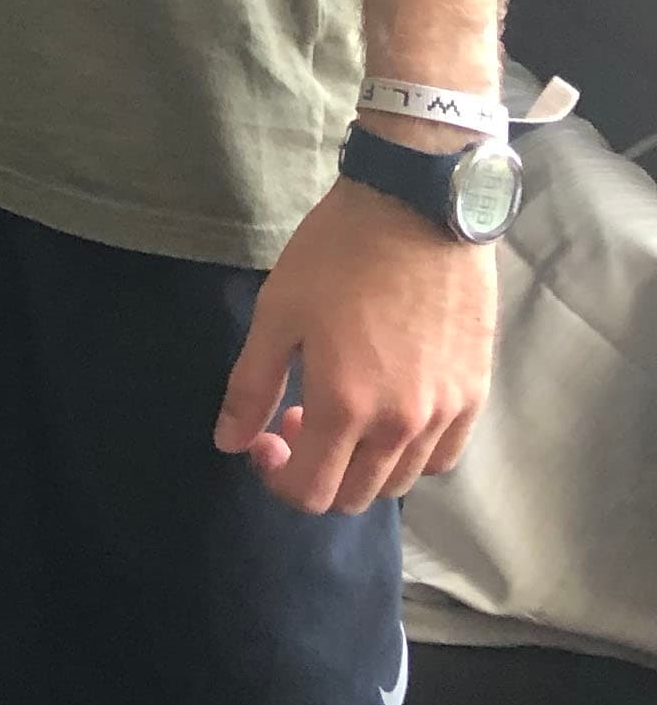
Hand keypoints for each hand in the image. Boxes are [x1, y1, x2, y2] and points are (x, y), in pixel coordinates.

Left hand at [212, 178, 497, 513]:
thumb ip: (251, 388)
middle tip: (297, 420)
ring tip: (344, 414)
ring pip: (400, 482)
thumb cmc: (337, 254)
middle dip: (316, 473)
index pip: (312, 492)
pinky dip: (411, 455)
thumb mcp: (276, 313)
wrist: (417, 208)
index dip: (278, 478)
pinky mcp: (475, 393)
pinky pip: (444, 456)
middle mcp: (401, 426)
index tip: (265, 440)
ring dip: (361, 466)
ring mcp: (445, 413)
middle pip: (355, 496)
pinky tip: (390, 417)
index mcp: (345, 407)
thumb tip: (229, 443)